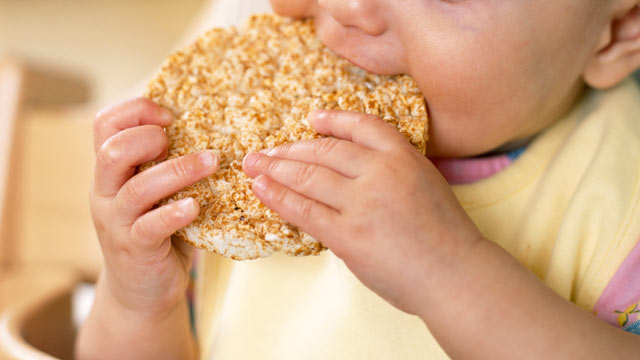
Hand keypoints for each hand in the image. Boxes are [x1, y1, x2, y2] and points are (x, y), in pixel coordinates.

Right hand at [90, 97, 217, 317]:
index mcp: (111, 172)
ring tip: (211, 162)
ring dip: (178, 170)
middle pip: (112, 151)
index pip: (105, 125)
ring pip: (137, 189)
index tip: (169, 115)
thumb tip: (216, 130)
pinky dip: (174, 213)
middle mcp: (106, 193)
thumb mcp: (157, 194)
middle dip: (148, 137)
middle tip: (178, 139)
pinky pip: (150, 226)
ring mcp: (116, 222)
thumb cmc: (159, 233)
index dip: (135, 111)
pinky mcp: (134, 248)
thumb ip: (168, 166)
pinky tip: (196, 206)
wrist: (141, 291)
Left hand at [242, 110, 482, 314]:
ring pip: (308, 176)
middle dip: (290, 149)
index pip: (361, 126)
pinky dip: (277, 196)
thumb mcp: (426, 185)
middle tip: (265, 151)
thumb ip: (391, 171)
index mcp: (404, 157)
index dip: (333, 121)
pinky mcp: (348, 234)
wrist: (456, 275)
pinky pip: (303, 210)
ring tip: (254, 165)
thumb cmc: (445, 236)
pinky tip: (261, 188)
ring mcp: (362, 203)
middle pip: (325, 150)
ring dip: (275, 168)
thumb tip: (347, 173)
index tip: (312, 120)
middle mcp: (381, 172)